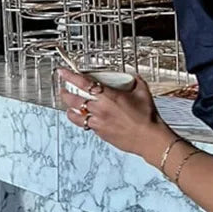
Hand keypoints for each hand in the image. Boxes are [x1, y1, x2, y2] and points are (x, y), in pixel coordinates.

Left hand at [58, 69, 175, 164]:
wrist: (149, 138)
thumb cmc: (147, 118)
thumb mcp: (143, 93)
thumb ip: (136, 81)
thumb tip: (133, 76)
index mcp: (109, 97)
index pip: (83, 83)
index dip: (70, 76)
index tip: (63, 72)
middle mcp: (100, 110)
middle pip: (73, 100)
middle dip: (65, 93)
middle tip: (64, 90)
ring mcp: (98, 123)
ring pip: (75, 115)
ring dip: (70, 109)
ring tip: (69, 107)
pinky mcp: (100, 133)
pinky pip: (85, 125)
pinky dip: (82, 120)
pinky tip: (85, 119)